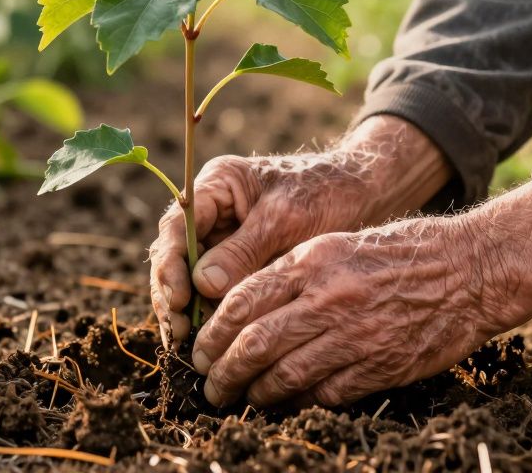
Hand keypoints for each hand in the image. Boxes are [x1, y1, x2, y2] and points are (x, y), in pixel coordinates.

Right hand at [149, 116, 450, 345]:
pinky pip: (210, 292)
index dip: (172, 263)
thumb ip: (244, 249)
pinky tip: (206, 342)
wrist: (359, 194)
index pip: (176, 225)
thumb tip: (203, 286)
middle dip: (172, 295)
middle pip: (174, 256)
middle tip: (180, 333)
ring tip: (186, 345)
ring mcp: (220, 239)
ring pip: (187, 279)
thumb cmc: (324, 193)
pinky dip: (206, 315)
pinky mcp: (235, 264)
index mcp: (215, 186)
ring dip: (183, 311)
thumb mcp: (286, 217)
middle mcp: (209, 213)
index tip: (181, 298)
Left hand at [191, 182, 531, 406]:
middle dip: (222, 371)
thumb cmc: (401, 251)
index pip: (241, 302)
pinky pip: (323, 394)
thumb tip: (242, 308)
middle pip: (253, 345)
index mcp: (312, 261)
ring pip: (283, 376)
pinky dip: (298, 402)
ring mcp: (353, 336)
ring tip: (240, 399)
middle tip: (210, 384)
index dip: (212, 333)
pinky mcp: (378, 367)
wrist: (468, 270)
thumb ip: (292, 273)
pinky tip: (285, 403)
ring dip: (254, 393)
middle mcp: (327, 298)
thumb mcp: (338, 244)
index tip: (200, 348)